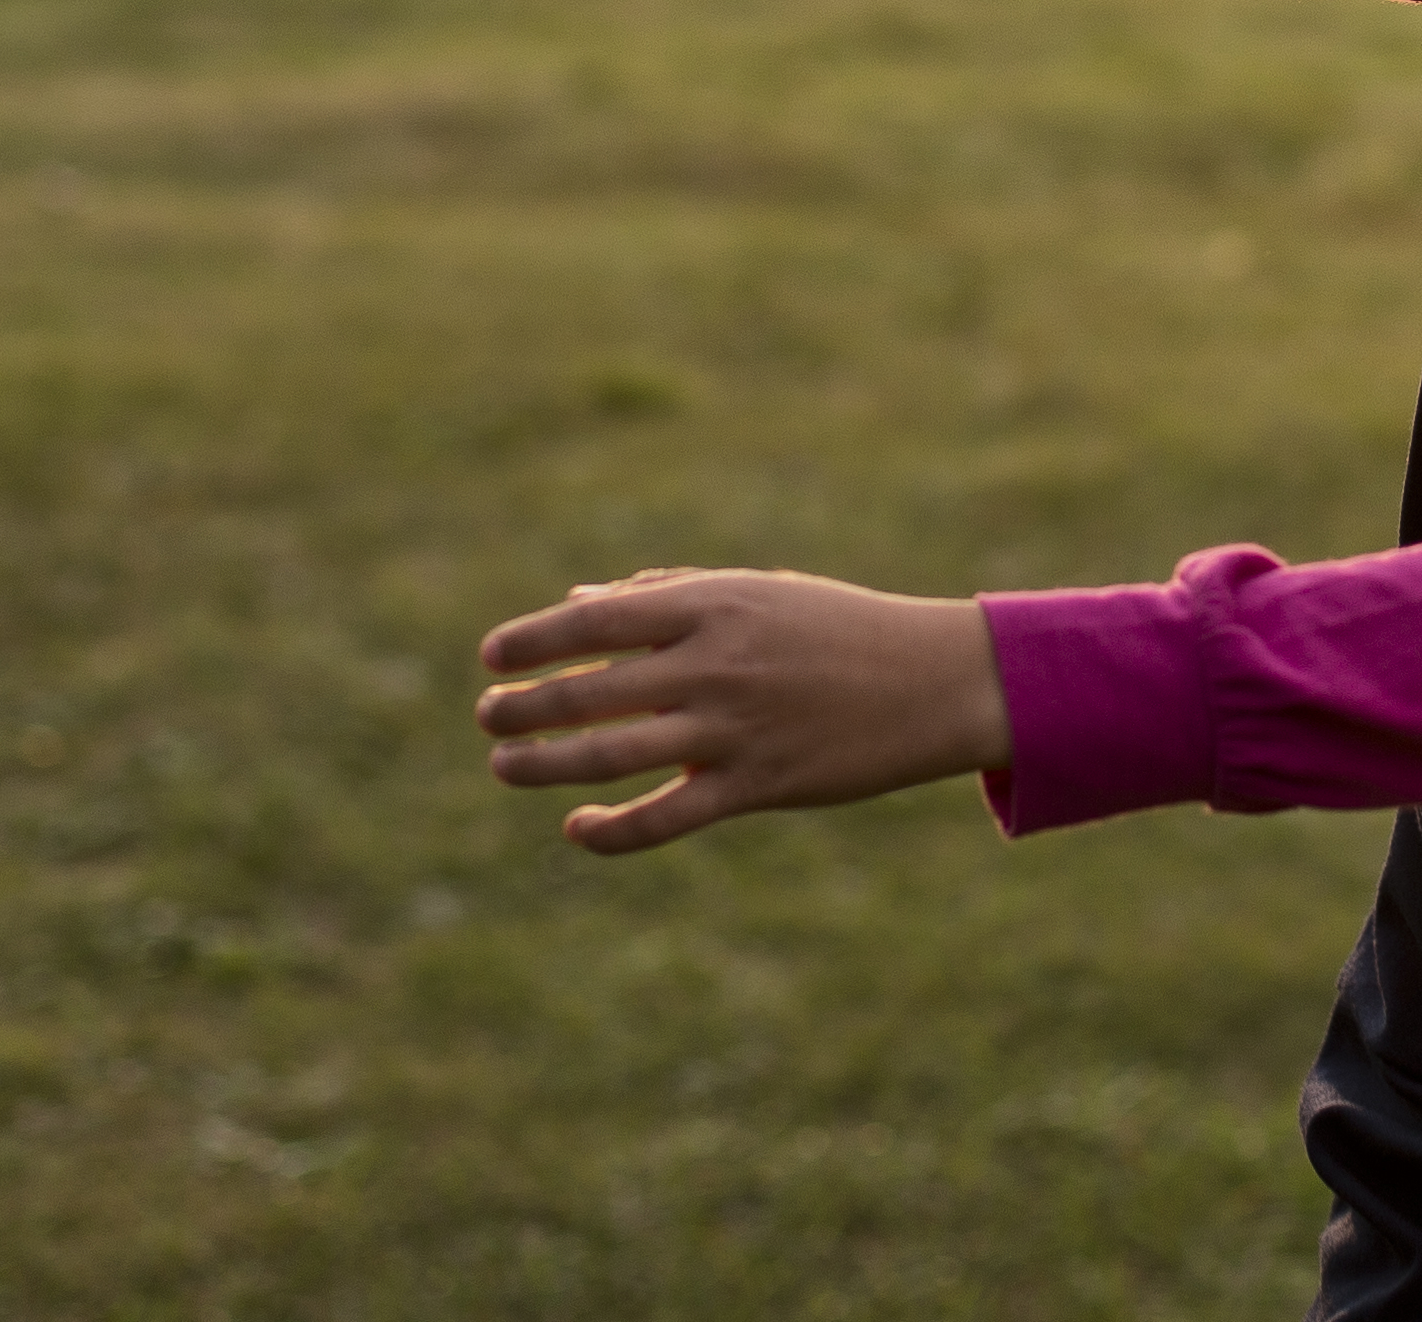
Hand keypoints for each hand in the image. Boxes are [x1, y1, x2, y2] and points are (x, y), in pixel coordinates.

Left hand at [475, 564, 1009, 855]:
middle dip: (525, 709)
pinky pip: (667, 817)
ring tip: (505, 767)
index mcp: (712, 605)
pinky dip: (612, 832)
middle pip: (591, 692)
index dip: (533, 640)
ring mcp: (735, 729)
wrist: (933, 680)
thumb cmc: (836, 626)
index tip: (491, 658)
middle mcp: (715, 664)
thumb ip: (663, 594)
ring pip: (614, 756)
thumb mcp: (753, 590)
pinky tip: (577, 829)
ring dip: (546, 765)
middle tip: (488, 720)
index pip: (596, 621)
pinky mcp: (758, 786)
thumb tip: (574, 604)